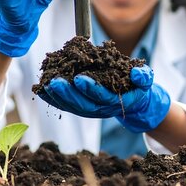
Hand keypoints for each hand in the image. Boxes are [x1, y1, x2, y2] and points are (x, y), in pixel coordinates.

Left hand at [38, 65, 170, 132]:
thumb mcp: (145, 78)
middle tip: (55, 82)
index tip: (79, 78)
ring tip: (45, 84)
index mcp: (117, 101)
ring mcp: (90, 110)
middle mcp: (102, 109)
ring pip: (72, 107)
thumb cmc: (137, 85)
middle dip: (68, 94)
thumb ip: (143, 76)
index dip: (91, 89)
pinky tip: (41, 90)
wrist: (133, 99)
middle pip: (83, 105)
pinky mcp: (81, 107)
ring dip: (57, 97)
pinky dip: (53, 99)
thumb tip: (138, 75)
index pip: (102, 97)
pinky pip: (65, 105)